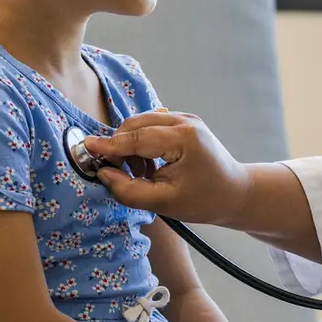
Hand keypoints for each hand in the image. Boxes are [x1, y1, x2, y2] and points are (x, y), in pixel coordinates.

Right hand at [83, 111, 250, 224]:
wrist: (235, 193)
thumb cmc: (204, 200)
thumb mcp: (164, 203)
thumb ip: (129, 190)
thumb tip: (104, 173)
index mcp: (183, 138)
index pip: (136, 138)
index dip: (109, 145)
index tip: (86, 149)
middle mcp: (184, 121)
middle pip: (135, 125)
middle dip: (119, 147)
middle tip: (116, 173)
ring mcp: (185, 118)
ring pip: (140, 123)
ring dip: (130, 146)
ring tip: (141, 174)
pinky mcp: (183, 122)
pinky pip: (150, 126)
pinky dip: (141, 143)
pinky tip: (149, 166)